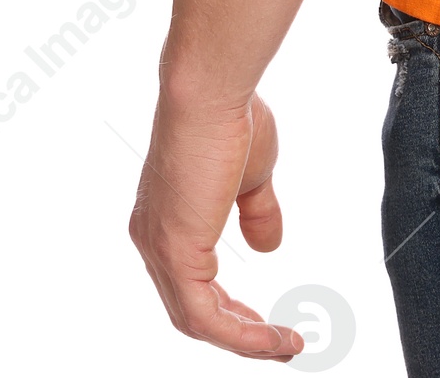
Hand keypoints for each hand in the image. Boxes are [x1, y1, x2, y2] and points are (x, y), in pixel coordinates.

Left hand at [128, 89, 304, 360]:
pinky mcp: (175, 253)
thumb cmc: (229, 117)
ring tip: (286, 347)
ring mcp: (160, 248)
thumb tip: (267, 247)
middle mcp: (153, 239)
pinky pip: (206, 316)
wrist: (212, 91)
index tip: (263, 321)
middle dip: (239, 331)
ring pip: (198, 320)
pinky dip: (242, 334)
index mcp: (167, 219)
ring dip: (246, 340)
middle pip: (192, 310)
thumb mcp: (252, 175)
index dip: (230, 307)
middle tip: (277, 344)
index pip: (192, 282)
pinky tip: (274, 338)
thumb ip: (257, 213)